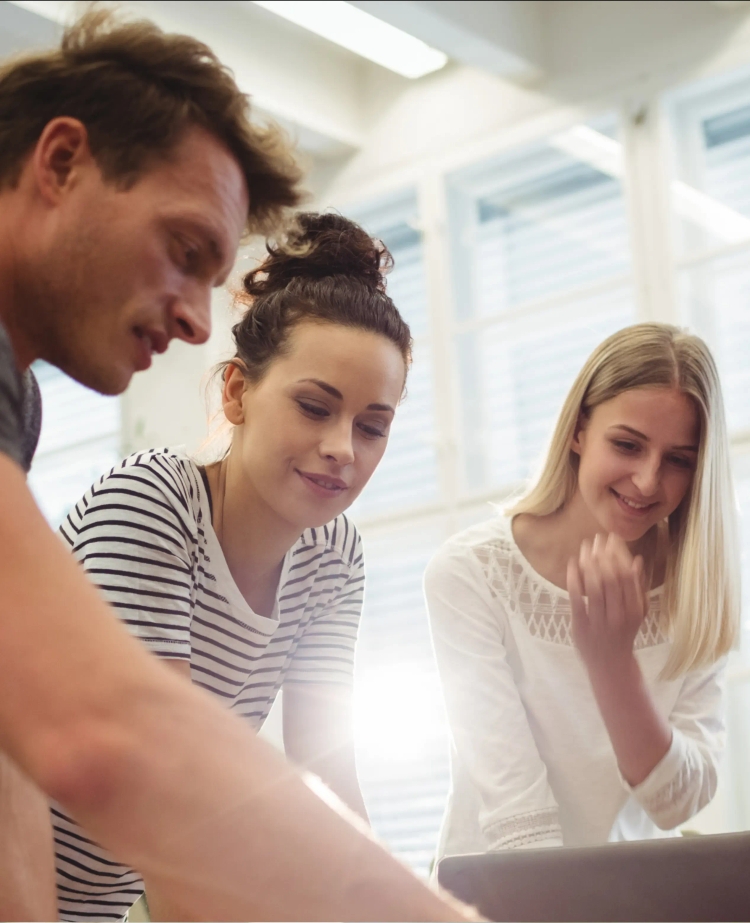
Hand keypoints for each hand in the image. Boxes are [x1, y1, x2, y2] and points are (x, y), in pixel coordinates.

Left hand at [567, 533, 646, 673]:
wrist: (610, 665)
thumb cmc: (624, 633)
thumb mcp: (638, 612)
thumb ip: (638, 587)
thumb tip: (638, 560)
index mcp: (634, 609)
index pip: (627, 576)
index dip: (619, 554)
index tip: (612, 538)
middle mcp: (618, 615)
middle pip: (610, 578)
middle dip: (603, 554)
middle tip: (597, 537)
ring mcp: (599, 621)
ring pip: (594, 586)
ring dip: (589, 562)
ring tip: (585, 547)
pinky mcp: (580, 625)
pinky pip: (576, 598)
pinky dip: (574, 579)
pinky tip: (572, 564)